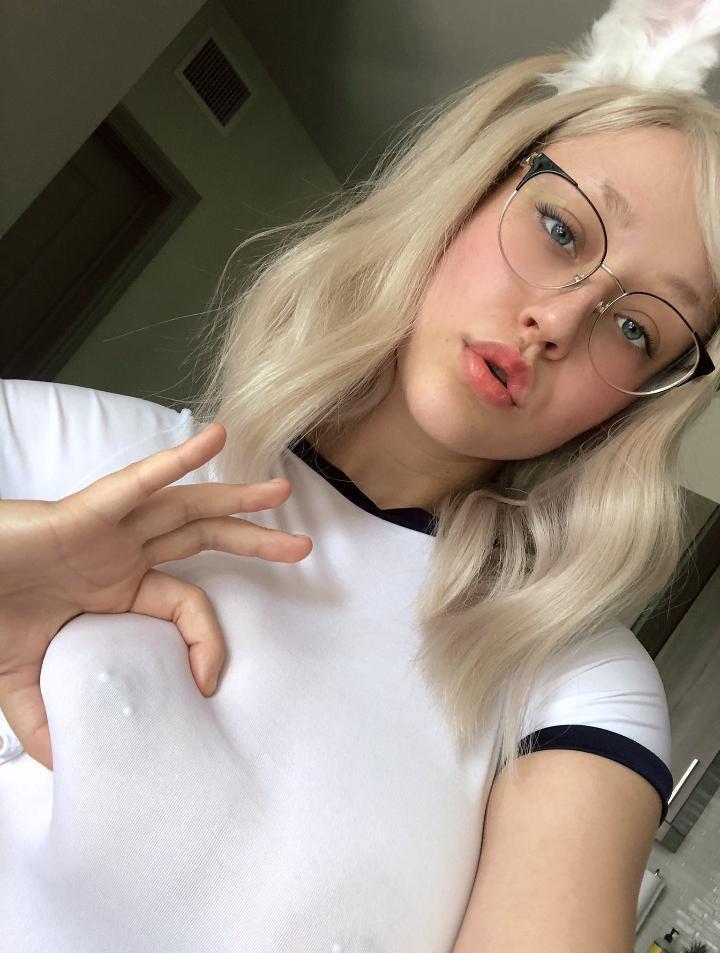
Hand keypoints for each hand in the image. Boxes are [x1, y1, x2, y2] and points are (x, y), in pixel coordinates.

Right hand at [0, 421, 311, 770]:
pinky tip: (213, 439)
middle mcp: (122, 554)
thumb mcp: (21, 679)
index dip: (207, 639)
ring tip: (282, 487)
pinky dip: (175, 460)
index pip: (186, 605)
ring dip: (235, 497)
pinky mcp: (85, 512)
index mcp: (116, 588)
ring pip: (185, 506)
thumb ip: (47, 721)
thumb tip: (67, 767)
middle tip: (303, 549)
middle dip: (254, 541)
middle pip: (204, 540)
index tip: (209, 680)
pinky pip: (138, 482)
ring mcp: (109, 530)